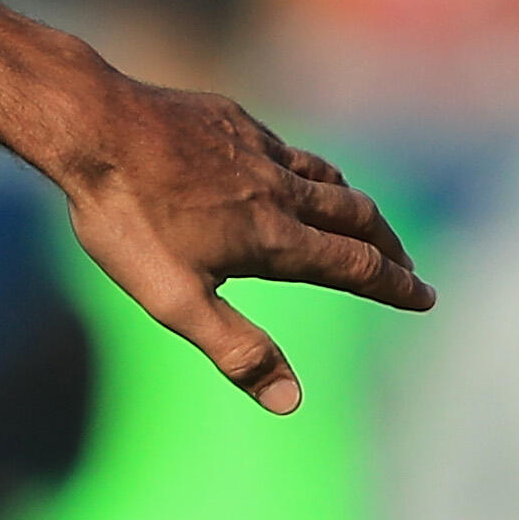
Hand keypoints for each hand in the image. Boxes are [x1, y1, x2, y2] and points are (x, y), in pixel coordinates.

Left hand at [51, 73, 432, 412]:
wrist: (91, 124)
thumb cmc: (126, 218)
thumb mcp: (175, 301)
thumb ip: (237, 350)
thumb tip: (292, 403)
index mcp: (276, 238)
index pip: (358, 266)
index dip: (397, 286)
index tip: (427, 297)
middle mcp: (279, 189)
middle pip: (356, 216)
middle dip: (388, 245)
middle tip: (406, 265)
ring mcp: (255, 146)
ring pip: (324, 175)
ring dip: (352, 203)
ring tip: (360, 219)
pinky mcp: (227, 116)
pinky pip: (281, 144)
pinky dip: (303, 166)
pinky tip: (285, 169)